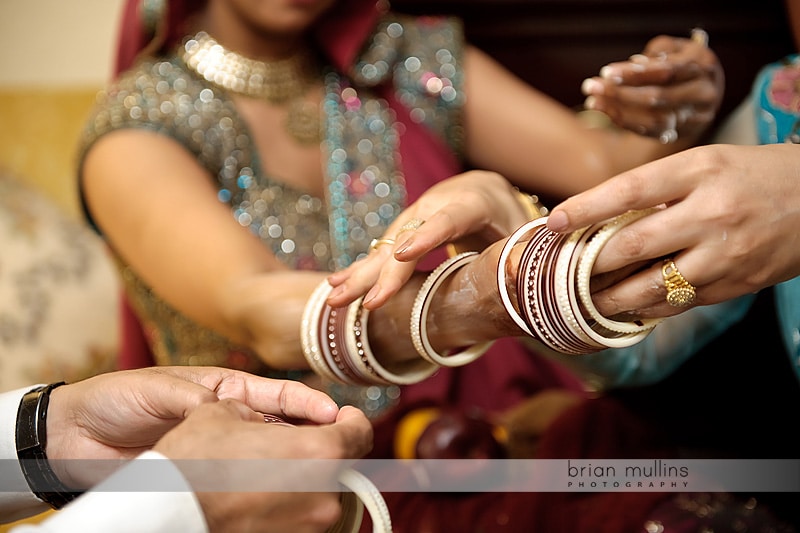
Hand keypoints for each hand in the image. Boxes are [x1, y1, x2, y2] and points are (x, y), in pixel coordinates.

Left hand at [45, 366, 342, 487]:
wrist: (72, 436)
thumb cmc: (116, 400)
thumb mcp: (159, 389)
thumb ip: (199, 402)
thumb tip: (238, 418)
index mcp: (224, 389)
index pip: (276, 395)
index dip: (307, 404)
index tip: (335, 415)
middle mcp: (229, 419)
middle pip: (280, 428)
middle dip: (311, 435)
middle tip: (339, 447)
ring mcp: (219, 450)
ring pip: (266, 457)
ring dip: (291, 463)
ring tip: (318, 473)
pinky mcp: (203, 476)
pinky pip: (238, 482)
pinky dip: (260, 488)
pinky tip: (279, 496)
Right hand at [154, 401, 372, 532]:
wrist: (169, 513)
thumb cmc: (196, 461)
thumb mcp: (225, 412)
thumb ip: (262, 409)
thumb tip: (263, 415)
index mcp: (318, 451)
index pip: (360, 431)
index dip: (352, 418)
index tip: (341, 415)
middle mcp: (324, 492)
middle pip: (343, 464)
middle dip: (326, 449)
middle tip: (299, 440)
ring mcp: (310, 523)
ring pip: (324, 491)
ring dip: (307, 477)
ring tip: (271, 468)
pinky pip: (303, 514)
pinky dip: (291, 501)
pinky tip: (261, 491)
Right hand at [326, 170, 529, 308]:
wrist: (490, 192)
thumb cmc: (514, 221)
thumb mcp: (526, 235)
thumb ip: (523, 253)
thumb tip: (523, 277)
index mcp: (475, 201)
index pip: (450, 218)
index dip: (426, 235)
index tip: (402, 255)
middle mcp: (439, 203)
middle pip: (407, 235)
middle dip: (378, 269)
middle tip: (351, 296)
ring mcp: (419, 214)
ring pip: (388, 244)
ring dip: (361, 272)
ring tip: (334, 295)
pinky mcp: (407, 228)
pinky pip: (384, 249)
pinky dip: (364, 269)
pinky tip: (339, 283)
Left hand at [546, 144, 799, 318]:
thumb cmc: (750, 175)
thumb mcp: (705, 164)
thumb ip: (657, 190)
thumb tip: (597, 218)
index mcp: (700, 171)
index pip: (629, 190)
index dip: (586, 209)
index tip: (553, 222)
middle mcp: (713, 212)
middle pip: (634, 245)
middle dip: (589, 264)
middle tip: (559, 272)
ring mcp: (726, 253)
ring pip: (652, 285)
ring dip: (610, 297)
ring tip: (582, 299)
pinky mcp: (737, 284)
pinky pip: (678, 303)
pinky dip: (645, 308)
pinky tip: (625, 307)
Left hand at [581, 31, 722, 143]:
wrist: (705, 89)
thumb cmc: (681, 61)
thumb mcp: (673, 48)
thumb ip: (653, 56)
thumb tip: (629, 68)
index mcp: (702, 65)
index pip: (665, 72)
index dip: (634, 74)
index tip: (605, 73)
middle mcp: (703, 93)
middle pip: (657, 98)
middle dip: (620, 93)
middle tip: (590, 87)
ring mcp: (695, 117)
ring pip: (653, 119)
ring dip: (618, 111)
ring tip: (592, 101)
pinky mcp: (683, 133)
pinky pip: (650, 132)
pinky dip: (625, 122)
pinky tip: (606, 112)